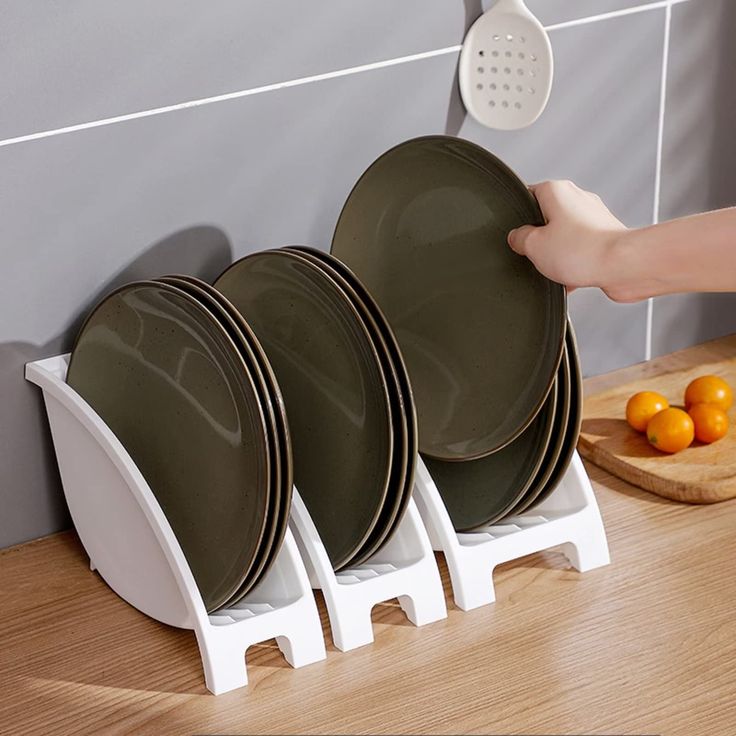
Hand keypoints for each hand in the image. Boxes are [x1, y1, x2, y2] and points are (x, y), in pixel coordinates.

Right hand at [507, 180, 626, 294]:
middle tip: (535, 254)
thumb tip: (518, 238)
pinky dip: (574, 265)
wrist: (622, 266)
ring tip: (555, 269)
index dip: (519, 216)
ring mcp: (594, 219)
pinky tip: (570, 279)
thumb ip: (519, 239)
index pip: (529, 195)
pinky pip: (581, 251)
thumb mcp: (533, 245)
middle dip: (539, 240)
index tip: (516, 233)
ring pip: (564, 237)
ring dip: (556, 255)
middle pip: (546, 219)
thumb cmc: (584, 250)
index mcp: (557, 191)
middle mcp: (578, 199)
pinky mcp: (606, 238)